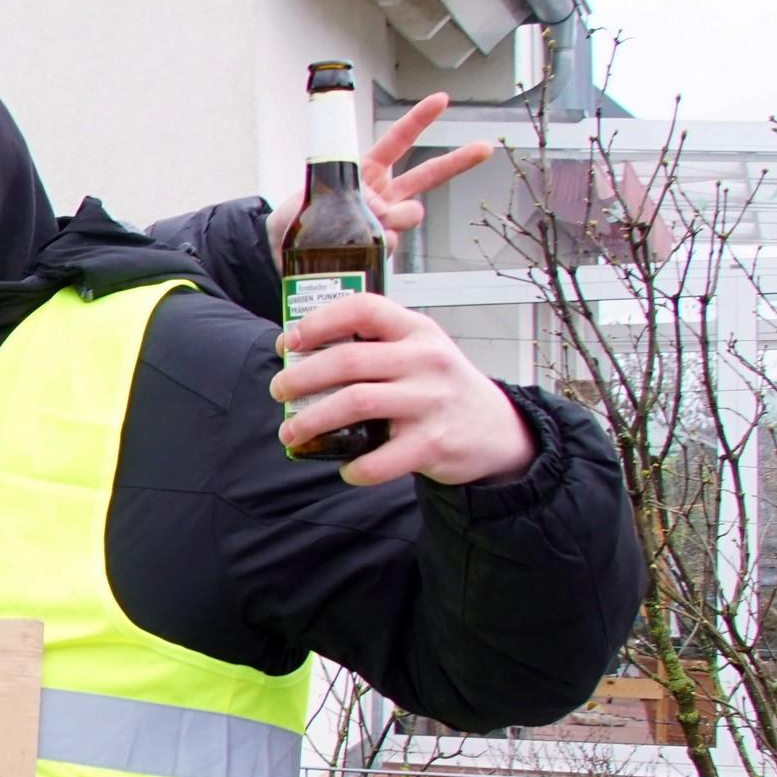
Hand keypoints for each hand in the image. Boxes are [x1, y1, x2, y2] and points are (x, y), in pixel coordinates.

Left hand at [266, 92, 491, 265]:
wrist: (284, 257)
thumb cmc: (292, 222)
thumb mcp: (303, 199)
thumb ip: (336, 198)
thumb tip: (374, 208)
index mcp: (365, 171)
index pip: (396, 141)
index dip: (419, 120)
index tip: (442, 100)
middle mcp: (383, 193)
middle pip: (429, 174)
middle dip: (459, 160)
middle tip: (485, 146)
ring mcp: (386, 220)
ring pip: (413, 212)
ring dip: (397, 216)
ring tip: (370, 222)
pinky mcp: (383, 244)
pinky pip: (394, 240)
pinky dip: (382, 241)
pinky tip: (362, 245)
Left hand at [273, 292, 531, 486]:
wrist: (498, 430)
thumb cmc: (441, 387)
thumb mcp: (419, 351)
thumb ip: (374, 346)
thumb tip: (300, 354)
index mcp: (416, 331)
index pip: (362, 309)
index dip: (317, 322)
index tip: (289, 342)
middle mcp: (425, 361)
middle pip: (346, 361)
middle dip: (299, 377)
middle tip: (279, 392)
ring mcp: (430, 401)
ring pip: (355, 403)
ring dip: (311, 421)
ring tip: (291, 432)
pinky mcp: (434, 443)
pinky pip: (380, 459)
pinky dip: (354, 467)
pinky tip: (344, 467)